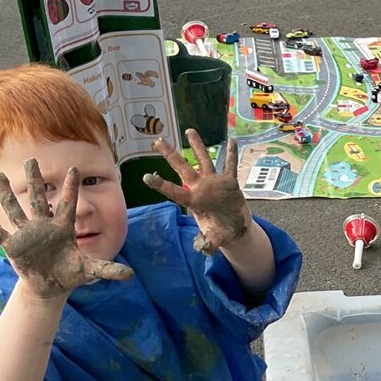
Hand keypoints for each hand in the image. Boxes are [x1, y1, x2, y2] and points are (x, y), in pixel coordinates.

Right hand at [0, 159, 132, 299]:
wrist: (51, 284)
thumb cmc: (69, 273)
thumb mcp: (89, 270)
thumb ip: (108, 270)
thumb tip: (130, 273)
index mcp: (63, 228)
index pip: (68, 204)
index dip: (70, 188)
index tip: (74, 169)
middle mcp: (43, 226)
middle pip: (38, 198)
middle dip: (35, 180)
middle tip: (32, 159)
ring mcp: (26, 234)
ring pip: (15, 209)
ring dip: (6, 194)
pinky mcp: (13, 245)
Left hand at [143, 128, 248, 254]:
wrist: (235, 228)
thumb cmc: (221, 233)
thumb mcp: (215, 239)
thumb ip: (208, 242)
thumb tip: (203, 249)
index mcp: (193, 202)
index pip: (174, 191)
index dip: (161, 185)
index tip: (145, 177)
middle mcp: (200, 188)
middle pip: (183, 168)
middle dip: (171, 155)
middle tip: (157, 141)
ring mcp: (214, 182)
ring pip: (204, 160)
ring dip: (197, 145)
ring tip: (189, 130)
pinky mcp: (229, 182)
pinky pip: (230, 165)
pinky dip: (232, 154)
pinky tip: (231, 141)